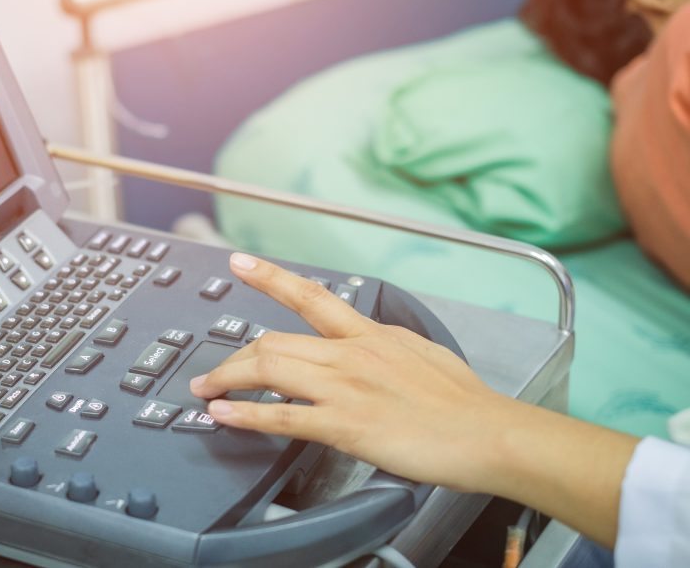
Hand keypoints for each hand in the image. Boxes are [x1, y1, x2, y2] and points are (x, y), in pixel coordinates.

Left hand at [189, 252, 522, 491]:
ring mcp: (347, 386)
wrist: (490, 433)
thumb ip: (389, 347)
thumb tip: (375, 345)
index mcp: (371, 334)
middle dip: (234, 357)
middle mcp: (352, 353)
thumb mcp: (424, 355)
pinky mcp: (347, 424)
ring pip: (270, 368)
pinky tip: (225, 415)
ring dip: (228, 379)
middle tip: (211, 371)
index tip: (241, 263)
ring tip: (206, 390)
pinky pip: (284, 415)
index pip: (312, 297)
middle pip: (275, 340)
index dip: (270, 277)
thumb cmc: (466, 402)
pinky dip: (246, 414)